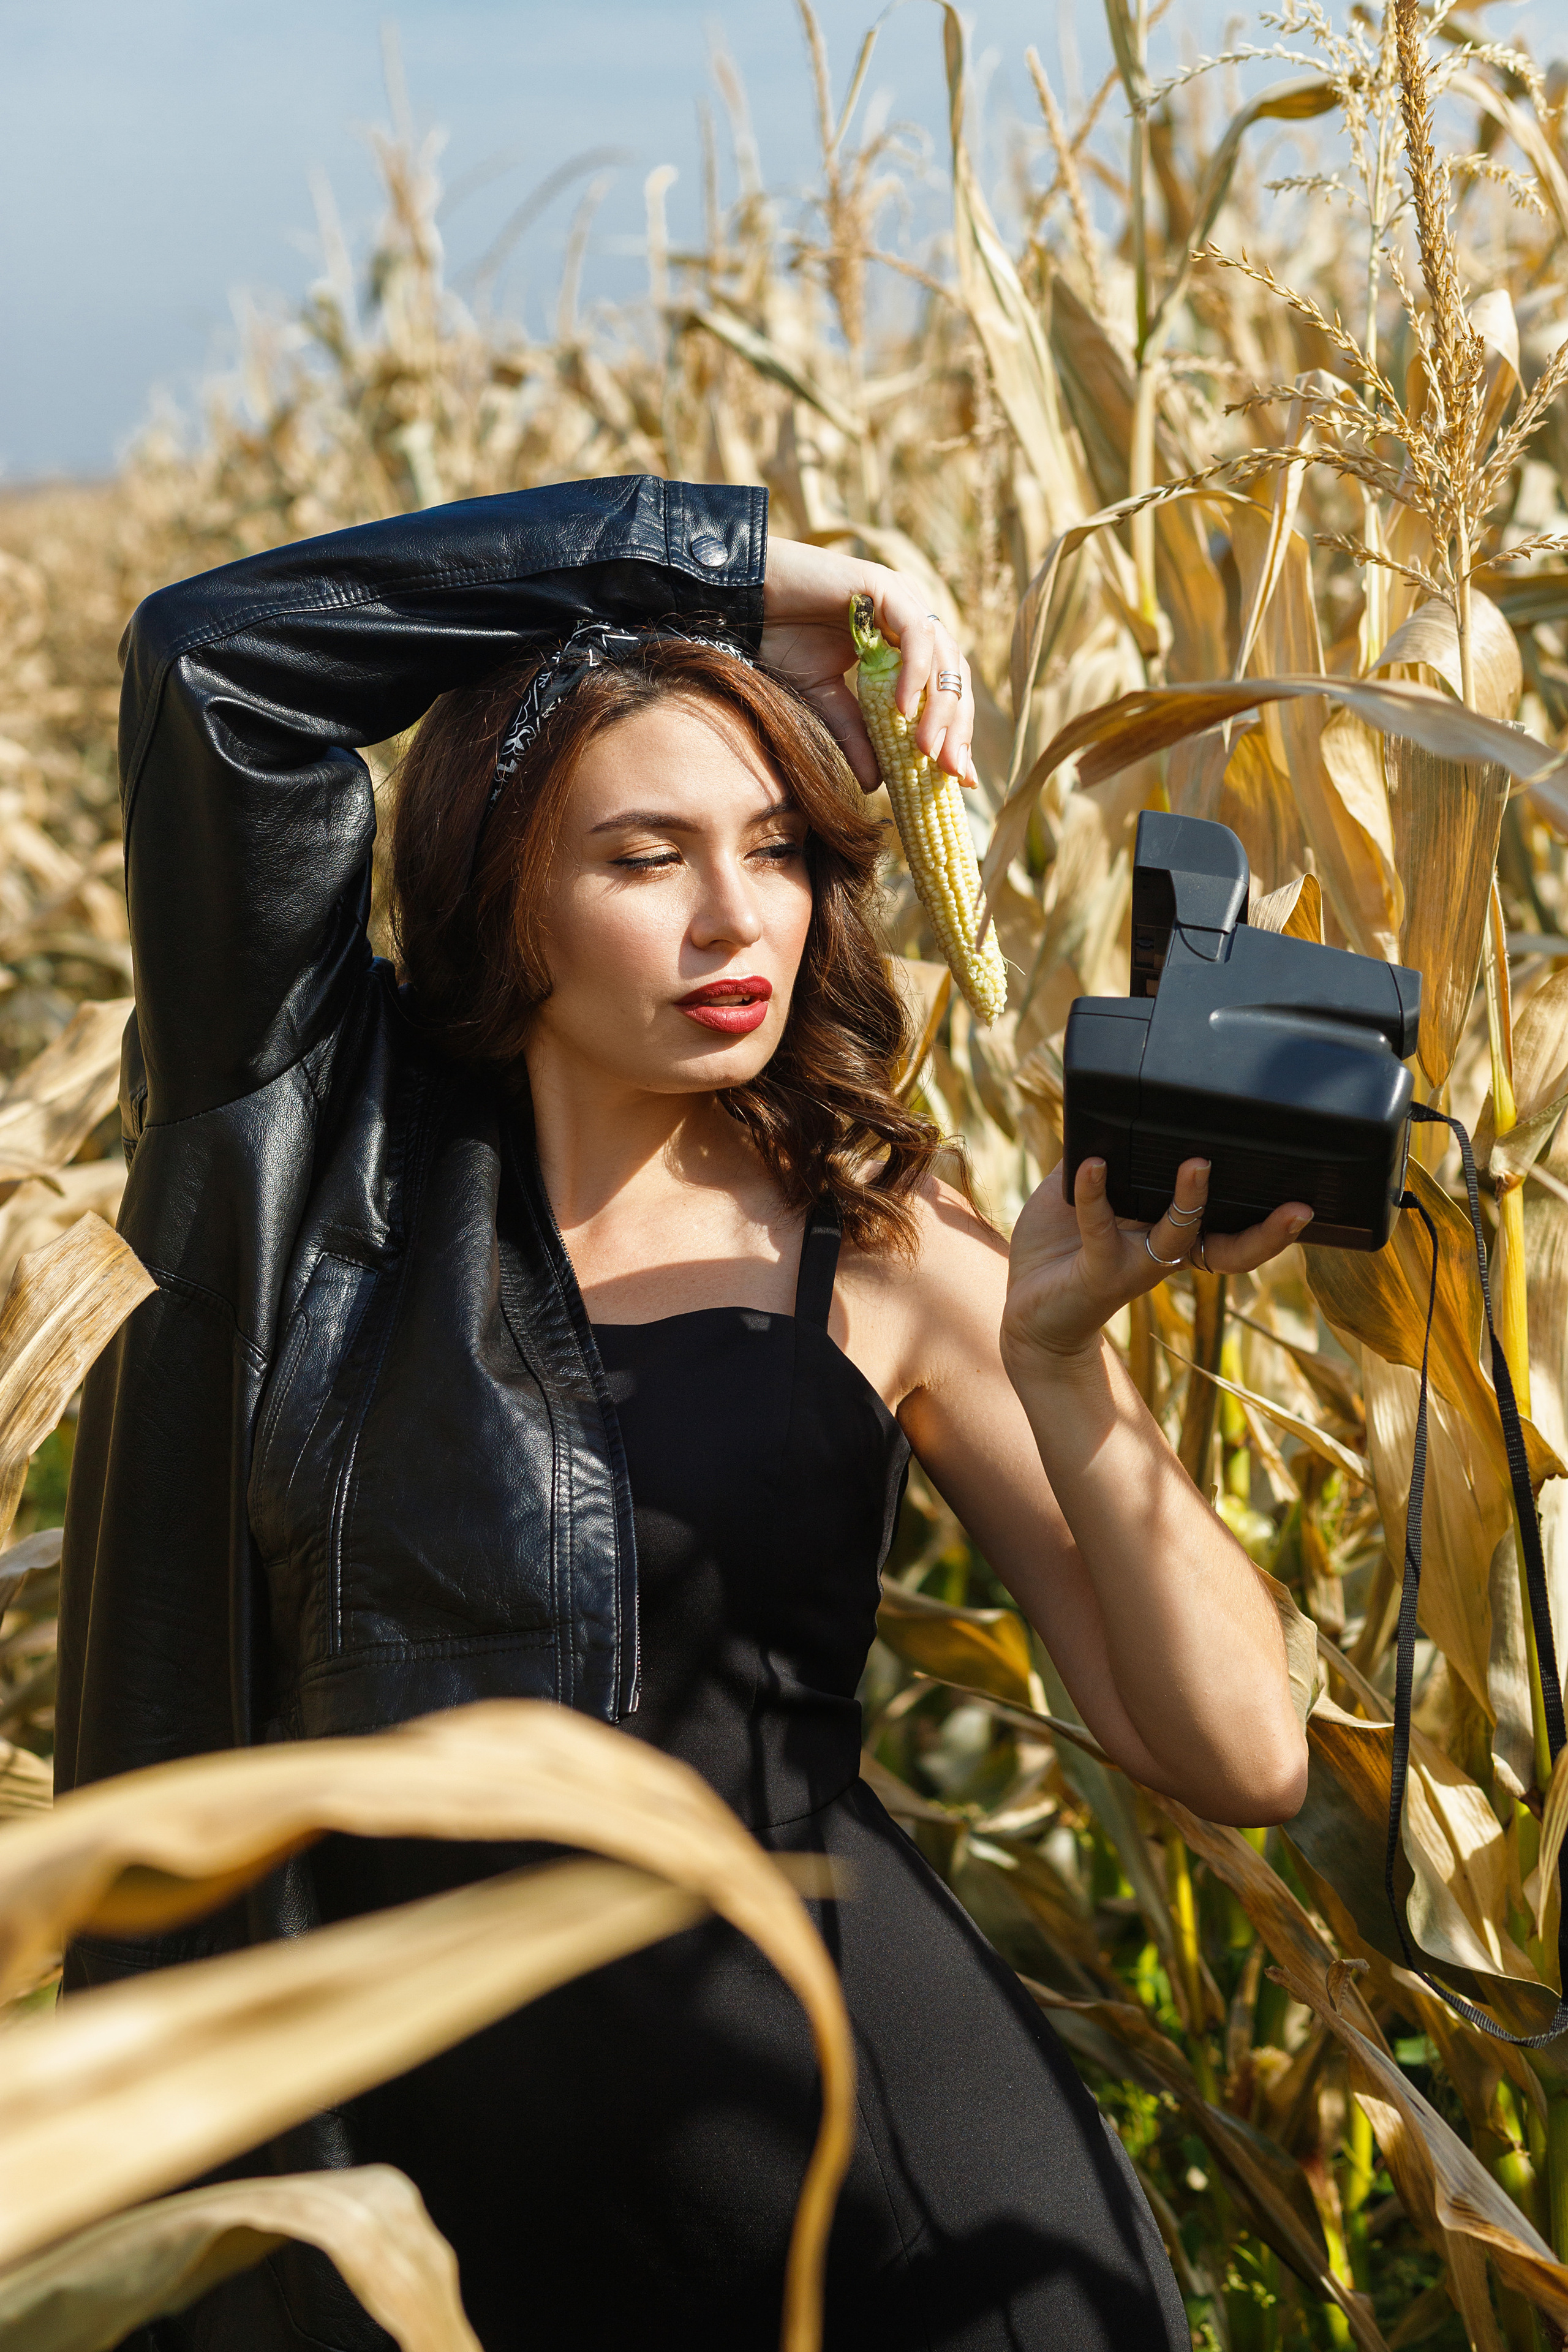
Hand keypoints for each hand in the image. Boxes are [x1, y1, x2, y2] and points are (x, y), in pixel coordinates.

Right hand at [761, 538, 974, 792]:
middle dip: (957, 726)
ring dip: (939, 707)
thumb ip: (855, 734)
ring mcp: (902, 599)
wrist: (746, 600)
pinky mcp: (885, 586)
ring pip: (942, 656)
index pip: (944, 691)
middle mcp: (911, 620)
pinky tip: (902, 709)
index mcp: (904, 644)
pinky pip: (914, 634)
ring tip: (927, 749)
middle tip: (952, 772)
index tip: (961, 778)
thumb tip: (875, 784)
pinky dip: (914, 672)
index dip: (956, 732)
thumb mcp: (824, 698)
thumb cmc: (781, 639)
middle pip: (953, 676)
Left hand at [1000, 1155, 1314, 1370]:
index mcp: (1172, 1235)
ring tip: (1198, 1166)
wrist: (1026, 1310)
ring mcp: (1135, 1266)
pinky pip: (1100, 1227)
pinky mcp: (1097, 1272)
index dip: (1271, 1224)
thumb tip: (1113, 1103)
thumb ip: (1103, 1153)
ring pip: (1177, 1238)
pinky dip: (1097, 1192)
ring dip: (1190, 1201)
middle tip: (1298, 1208)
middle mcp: (1164, 1254)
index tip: (1307, 1204)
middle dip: (1266, 1232)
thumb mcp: (1082, 1190)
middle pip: (1230, 1248)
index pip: (1233, 1230)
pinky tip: (1093, 1164)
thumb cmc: (1059, 1247)